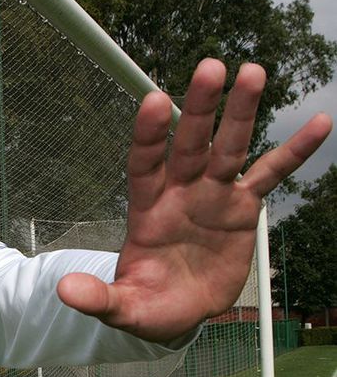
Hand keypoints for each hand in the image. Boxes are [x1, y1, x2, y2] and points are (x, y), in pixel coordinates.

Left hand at [57, 58, 331, 342]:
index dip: (149, 136)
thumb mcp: (122, 307)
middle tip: (211, 66)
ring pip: (229, 147)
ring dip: (240, 112)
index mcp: (146, 209)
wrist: (180, 311)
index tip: (153, 101)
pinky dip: (293, 152)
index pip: (144, 164)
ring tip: (252, 72)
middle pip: (189, 144)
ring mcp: (212, 195)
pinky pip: (271, 175)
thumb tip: (65, 293)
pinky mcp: (242, 208)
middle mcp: (179, 192)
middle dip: (199, 108)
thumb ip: (98, 297)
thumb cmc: (147, 304)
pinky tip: (317, 124)